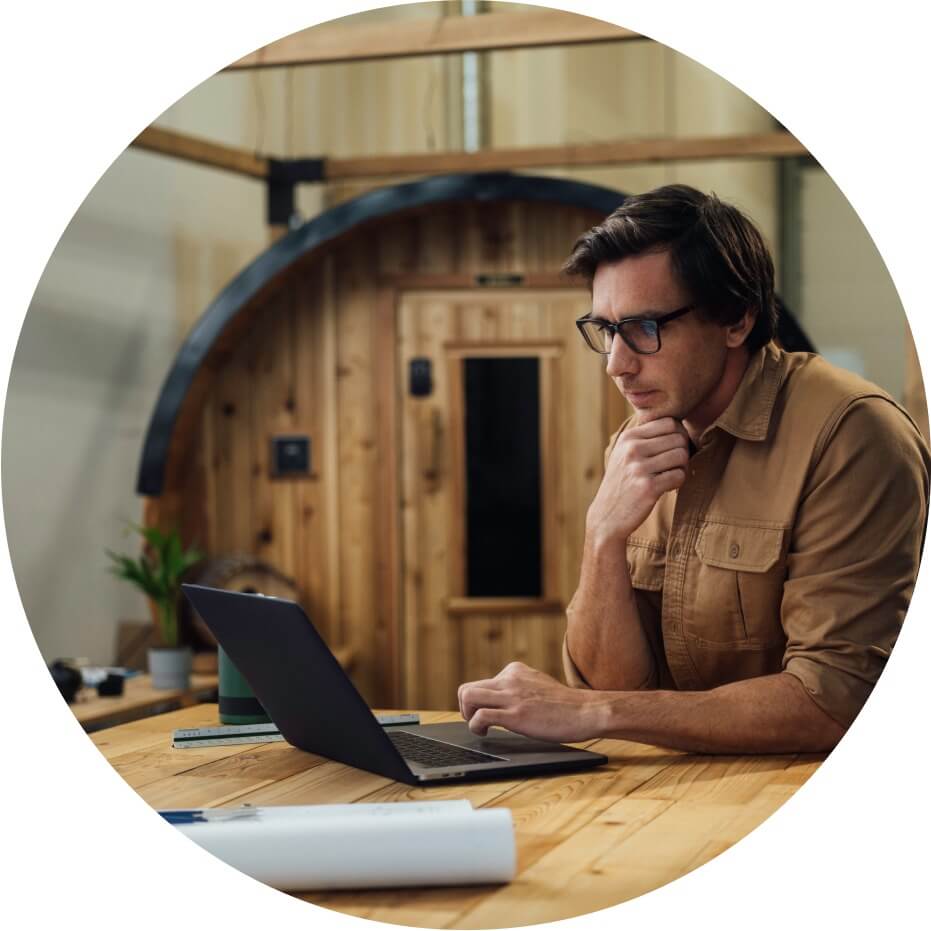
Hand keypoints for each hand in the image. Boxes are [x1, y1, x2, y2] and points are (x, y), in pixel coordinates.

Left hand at [457, 662, 601, 742]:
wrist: (585, 711)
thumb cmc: (564, 704)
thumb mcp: (537, 683)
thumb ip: (519, 685)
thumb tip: (503, 696)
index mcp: (514, 670)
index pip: (481, 682)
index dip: (477, 701)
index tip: (485, 713)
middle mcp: (509, 679)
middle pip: (466, 689)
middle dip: (465, 708)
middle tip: (475, 722)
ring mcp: (512, 696)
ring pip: (468, 697)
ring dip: (466, 715)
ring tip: (479, 728)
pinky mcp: (515, 715)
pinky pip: (480, 716)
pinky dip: (476, 726)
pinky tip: (486, 734)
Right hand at [586, 417, 689, 542]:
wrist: (607, 516)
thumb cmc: (622, 484)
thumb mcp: (624, 454)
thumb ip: (644, 437)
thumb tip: (678, 423)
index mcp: (628, 438)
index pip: (669, 422)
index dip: (678, 434)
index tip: (672, 449)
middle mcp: (632, 450)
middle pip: (679, 438)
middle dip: (682, 452)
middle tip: (673, 466)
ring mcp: (639, 468)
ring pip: (682, 455)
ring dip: (682, 467)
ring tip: (670, 476)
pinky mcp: (648, 488)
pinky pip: (680, 475)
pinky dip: (678, 482)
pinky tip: (667, 487)